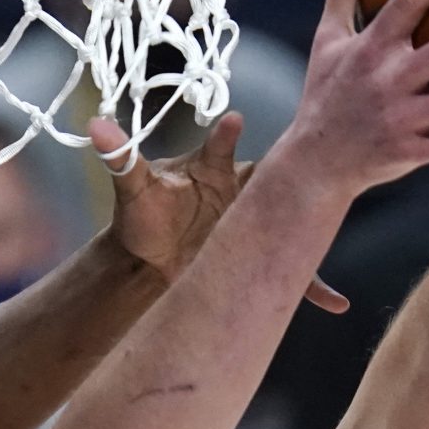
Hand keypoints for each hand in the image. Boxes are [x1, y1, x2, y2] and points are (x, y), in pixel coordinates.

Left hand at [98, 114, 349, 313]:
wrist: (149, 261)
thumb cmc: (141, 217)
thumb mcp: (132, 190)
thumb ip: (120, 158)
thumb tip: (93, 126)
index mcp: (213, 167)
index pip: (222, 147)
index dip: (225, 136)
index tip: (230, 123)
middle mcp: (244, 188)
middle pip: (276, 179)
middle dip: (294, 178)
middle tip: (315, 169)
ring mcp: (257, 222)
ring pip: (293, 223)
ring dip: (310, 232)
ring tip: (328, 236)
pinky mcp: (261, 255)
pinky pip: (294, 270)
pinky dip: (313, 287)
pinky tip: (335, 304)